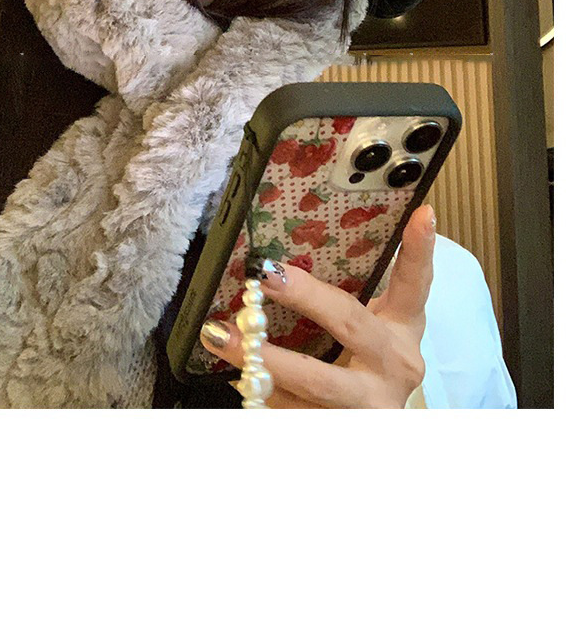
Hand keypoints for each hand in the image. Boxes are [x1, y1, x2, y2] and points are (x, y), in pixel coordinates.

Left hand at [199, 204, 434, 407]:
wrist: (378, 428)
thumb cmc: (366, 368)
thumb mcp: (370, 332)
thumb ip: (341, 302)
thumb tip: (279, 266)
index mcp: (402, 330)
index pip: (413, 284)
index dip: (419, 250)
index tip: (421, 214)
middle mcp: (395, 365)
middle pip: (351, 324)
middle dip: (306, 298)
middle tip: (265, 276)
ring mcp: (373, 403)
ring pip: (316, 380)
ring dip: (265, 358)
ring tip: (221, 336)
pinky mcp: (347, 430)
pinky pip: (297, 411)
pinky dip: (265, 395)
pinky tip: (239, 380)